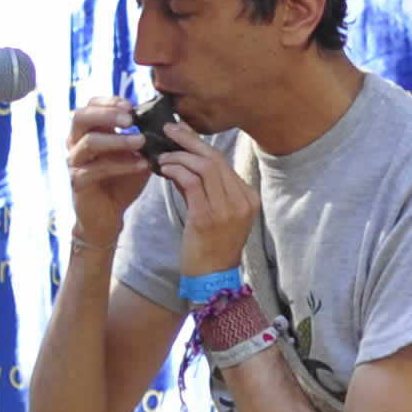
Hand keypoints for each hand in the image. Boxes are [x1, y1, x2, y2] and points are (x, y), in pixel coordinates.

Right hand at [64, 98, 158, 238]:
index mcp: (89, 131)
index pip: (90, 105)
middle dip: (107, 114)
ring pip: (89, 142)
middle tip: (131, 119)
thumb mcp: (137, 154)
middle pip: (80, 116)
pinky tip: (142, 165)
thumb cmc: (122, 179)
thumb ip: (146, 135)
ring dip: (118, 139)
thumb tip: (171, 118)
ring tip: (142, 141)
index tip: (131, 105)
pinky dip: (122, 165)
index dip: (109, 101)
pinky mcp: (77, 181)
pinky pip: (97, 169)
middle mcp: (76, 143)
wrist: (108, 213)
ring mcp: (74, 162)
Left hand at [159, 136, 257, 280]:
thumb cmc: (211, 249)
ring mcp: (227, 210)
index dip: (201, 146)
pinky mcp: (207, 218)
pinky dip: (176, 171)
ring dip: (180, 156)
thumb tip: (182, 162)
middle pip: (216, 160)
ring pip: (204, 168)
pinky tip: (164, 168)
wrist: (212, 282)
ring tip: (162, 154)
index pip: (224, 163)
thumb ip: (203, 189)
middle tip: (170, 129)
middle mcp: (242, 201)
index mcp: (249, 199)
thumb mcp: (215, 215)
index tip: (182, 134)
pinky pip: (191, 183)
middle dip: (190, 141)